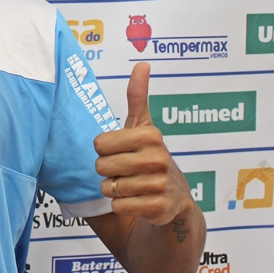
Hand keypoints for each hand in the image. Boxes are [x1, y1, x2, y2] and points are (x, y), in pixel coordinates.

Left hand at [93, 63, 192, 227]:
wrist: (174, 198)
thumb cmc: (149, 156)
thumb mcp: (143, 126)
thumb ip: (138, 96)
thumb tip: (143, 63)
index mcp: (150, 135)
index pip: (98, 144)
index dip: (105, 150)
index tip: (122, 151)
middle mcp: (157, 159)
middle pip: (101, 167)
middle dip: (107, 172)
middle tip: (126, 171)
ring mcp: (159, 185)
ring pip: (108, 188)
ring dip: (114, 190)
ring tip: (133, 186)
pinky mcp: (158, 209)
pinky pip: (119, 206)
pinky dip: (122, 206)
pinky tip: (138, 201)